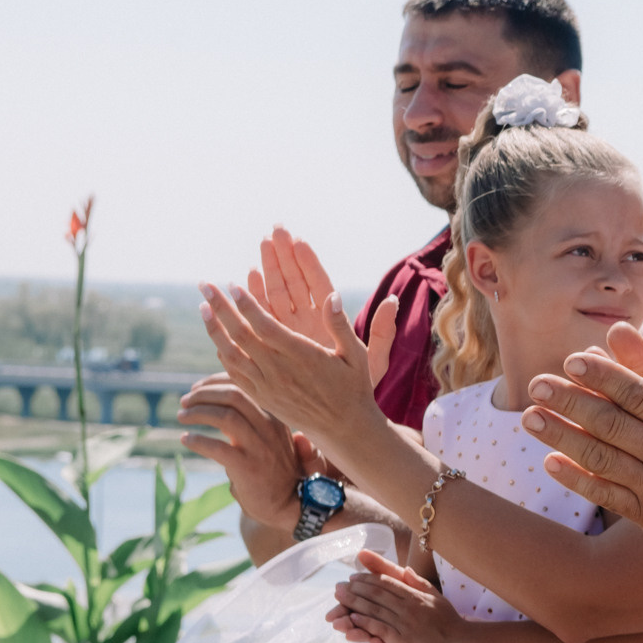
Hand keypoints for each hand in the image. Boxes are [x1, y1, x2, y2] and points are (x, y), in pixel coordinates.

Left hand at [175, 373, 308, 526]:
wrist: (290, 502)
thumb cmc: (274, 468)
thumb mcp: (269, 436)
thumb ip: (250, 418)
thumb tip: (215, 399)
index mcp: (274, 415)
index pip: (244, 385)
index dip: (214, 381)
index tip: (196, 387)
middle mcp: (269, 427)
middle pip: (233, 395)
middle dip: (203, 394)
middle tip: (185, 401)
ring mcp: (260, 447)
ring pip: (225, 417)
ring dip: (197, 413)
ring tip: (182, 416)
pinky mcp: (248, 468)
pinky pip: (217, 447)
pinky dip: (197, 440)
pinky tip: (186, 440)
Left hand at [199, 279, 386, 451]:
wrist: (344, 430)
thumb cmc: (353, 388)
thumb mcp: (357, 355)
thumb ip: (340, 325)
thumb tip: (334, 295)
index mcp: (302, 355)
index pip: (265, 325)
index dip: (246, 304)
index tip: (232, 284)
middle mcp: (279, 370)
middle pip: (240, 335)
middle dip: (220, 308)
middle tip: (204, 286)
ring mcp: (267, 386)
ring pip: (231, 354)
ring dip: (214, 330)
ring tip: (202, 308)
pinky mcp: (262, 397)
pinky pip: (235, 374)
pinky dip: (222, 354)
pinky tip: (217, 339)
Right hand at [252, 227, 398, 388]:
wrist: (338, 414)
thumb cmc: (359, 387)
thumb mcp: (374, 360)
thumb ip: (383, 331)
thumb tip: (393, 300)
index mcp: (333, 320)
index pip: (320, 285)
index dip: (310, 262)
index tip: (300, 240)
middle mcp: (312, 320)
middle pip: (297, 281)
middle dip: (286, 255)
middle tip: (276, 229)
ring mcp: (293, 327)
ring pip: (279, 292)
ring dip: (270, 268)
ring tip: (262, 243)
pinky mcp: (278, 339)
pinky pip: (265, 313)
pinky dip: (257, 295)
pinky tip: (249, 275)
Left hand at [326, 551, 470, 642]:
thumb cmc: (450, 622)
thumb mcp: (437, 597)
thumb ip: (419, 583)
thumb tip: (405, 569)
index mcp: (415, 595)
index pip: (387, 582)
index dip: (367, 578)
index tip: (353, 577)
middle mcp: (408, 606)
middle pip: (376, 593)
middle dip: (354, 588)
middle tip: (338, 587)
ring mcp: (404, 622)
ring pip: (374, 609)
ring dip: (353, 602)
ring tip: (339, 599)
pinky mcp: (402, 639)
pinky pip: (379, 627)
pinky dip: (364, 621)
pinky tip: (353, 617)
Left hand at [519, 316, 642, 568]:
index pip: (641, 394)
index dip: (605, 375)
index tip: (574, 358)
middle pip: (611, 422)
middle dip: (571, 401)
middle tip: (536, 383)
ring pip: (601, 457)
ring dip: (562, 436)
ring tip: (528, 417)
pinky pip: (608, 495)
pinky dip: (578, 480)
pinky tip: (551, 464)